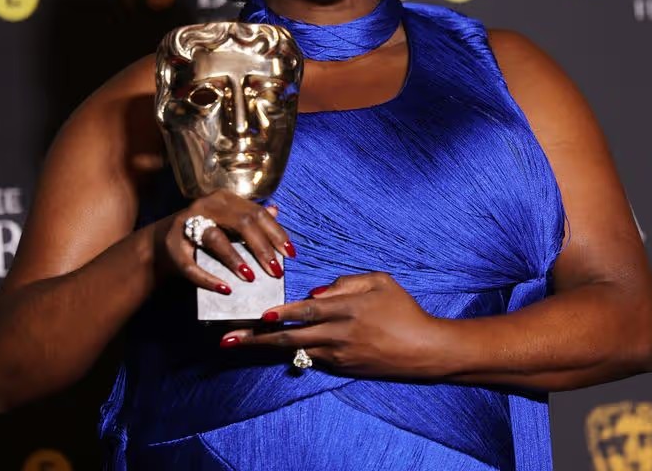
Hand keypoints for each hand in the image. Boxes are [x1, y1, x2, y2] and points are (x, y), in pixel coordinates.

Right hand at [157, 191, 294, 294]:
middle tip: (276, 271)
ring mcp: (187, 224)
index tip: (291, 254)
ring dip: (235, 259)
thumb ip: (249, 217)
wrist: (160, 244)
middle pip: (241, 223)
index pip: (256, 213)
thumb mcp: (226, 222)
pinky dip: (209, 279)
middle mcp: (206, 205)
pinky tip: (225, 289)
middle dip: (262, 248)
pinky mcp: (172, 246)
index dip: (276, 233)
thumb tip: (276, 211)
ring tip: (251, 277)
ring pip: (215, 238)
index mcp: (224, 199)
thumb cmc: (202, 232)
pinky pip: (192, 265)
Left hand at [221, 272, 443, 377]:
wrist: (424, 350)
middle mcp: (338, 335)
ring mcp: (338, 356)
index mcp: (347, 310)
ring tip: (238, 344)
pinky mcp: (342, 369)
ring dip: (266, 347)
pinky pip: (311, 359)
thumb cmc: (404, 309)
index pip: (307, 311)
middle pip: (290, 337)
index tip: (260, 316)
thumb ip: (346, 281)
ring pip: (294, 350)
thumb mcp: (380, 282)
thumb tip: (314, 292)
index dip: (283, 313)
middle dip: (256, 338)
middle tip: (227, 340)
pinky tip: (272, 347)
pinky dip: (292, 352)